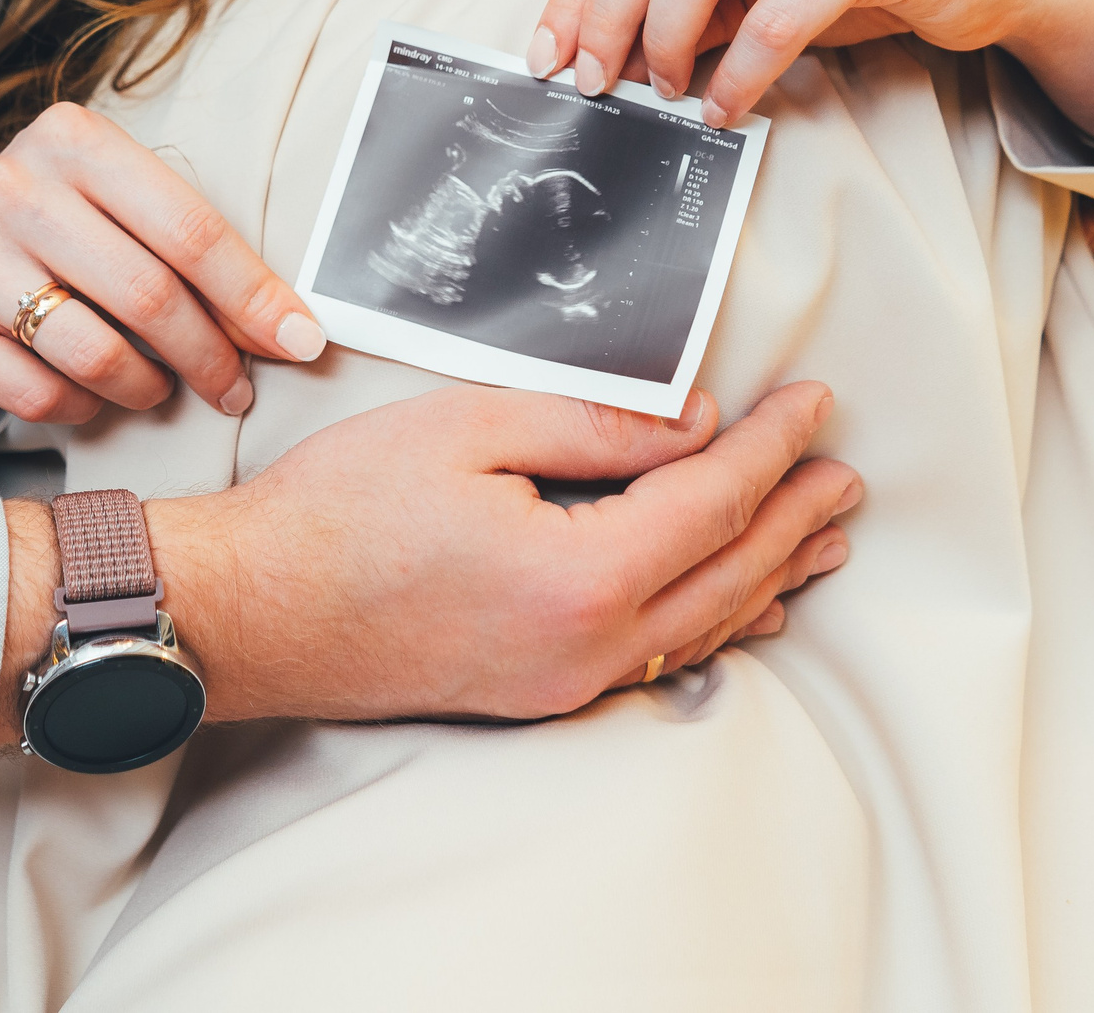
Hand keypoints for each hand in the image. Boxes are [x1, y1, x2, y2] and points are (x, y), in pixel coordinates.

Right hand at [0, 102, 325, 425]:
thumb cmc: (74, 217)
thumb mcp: (128, 194)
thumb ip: (197, 244)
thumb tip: (293, 328)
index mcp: (74, 138)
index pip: (190, 230)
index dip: (254, 297)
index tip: (301, 342)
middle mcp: (12, 187)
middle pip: (147, 295)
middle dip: (210, 356)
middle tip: (235, 388)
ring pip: (93, 354)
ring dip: (147, 389)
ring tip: (161, 389)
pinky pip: (37, 394)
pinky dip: (81, 408)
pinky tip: (91, 393)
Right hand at [0, 382, 853, 733]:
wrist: (249, 610)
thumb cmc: (336, 513)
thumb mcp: (467, 427)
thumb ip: (595, 423)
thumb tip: (694, 421)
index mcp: (581, 576)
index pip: (713, 499)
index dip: (772, 445)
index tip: (812, 402)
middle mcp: (589, 646)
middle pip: (729, 573)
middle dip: (794, 515)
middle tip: (844, 471)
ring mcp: (564, 681)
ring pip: (704, 625)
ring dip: (772, 573)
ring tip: (822, 538)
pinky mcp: (535, 692)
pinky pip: (659, 655)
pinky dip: (715, 620)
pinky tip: (734, 607)